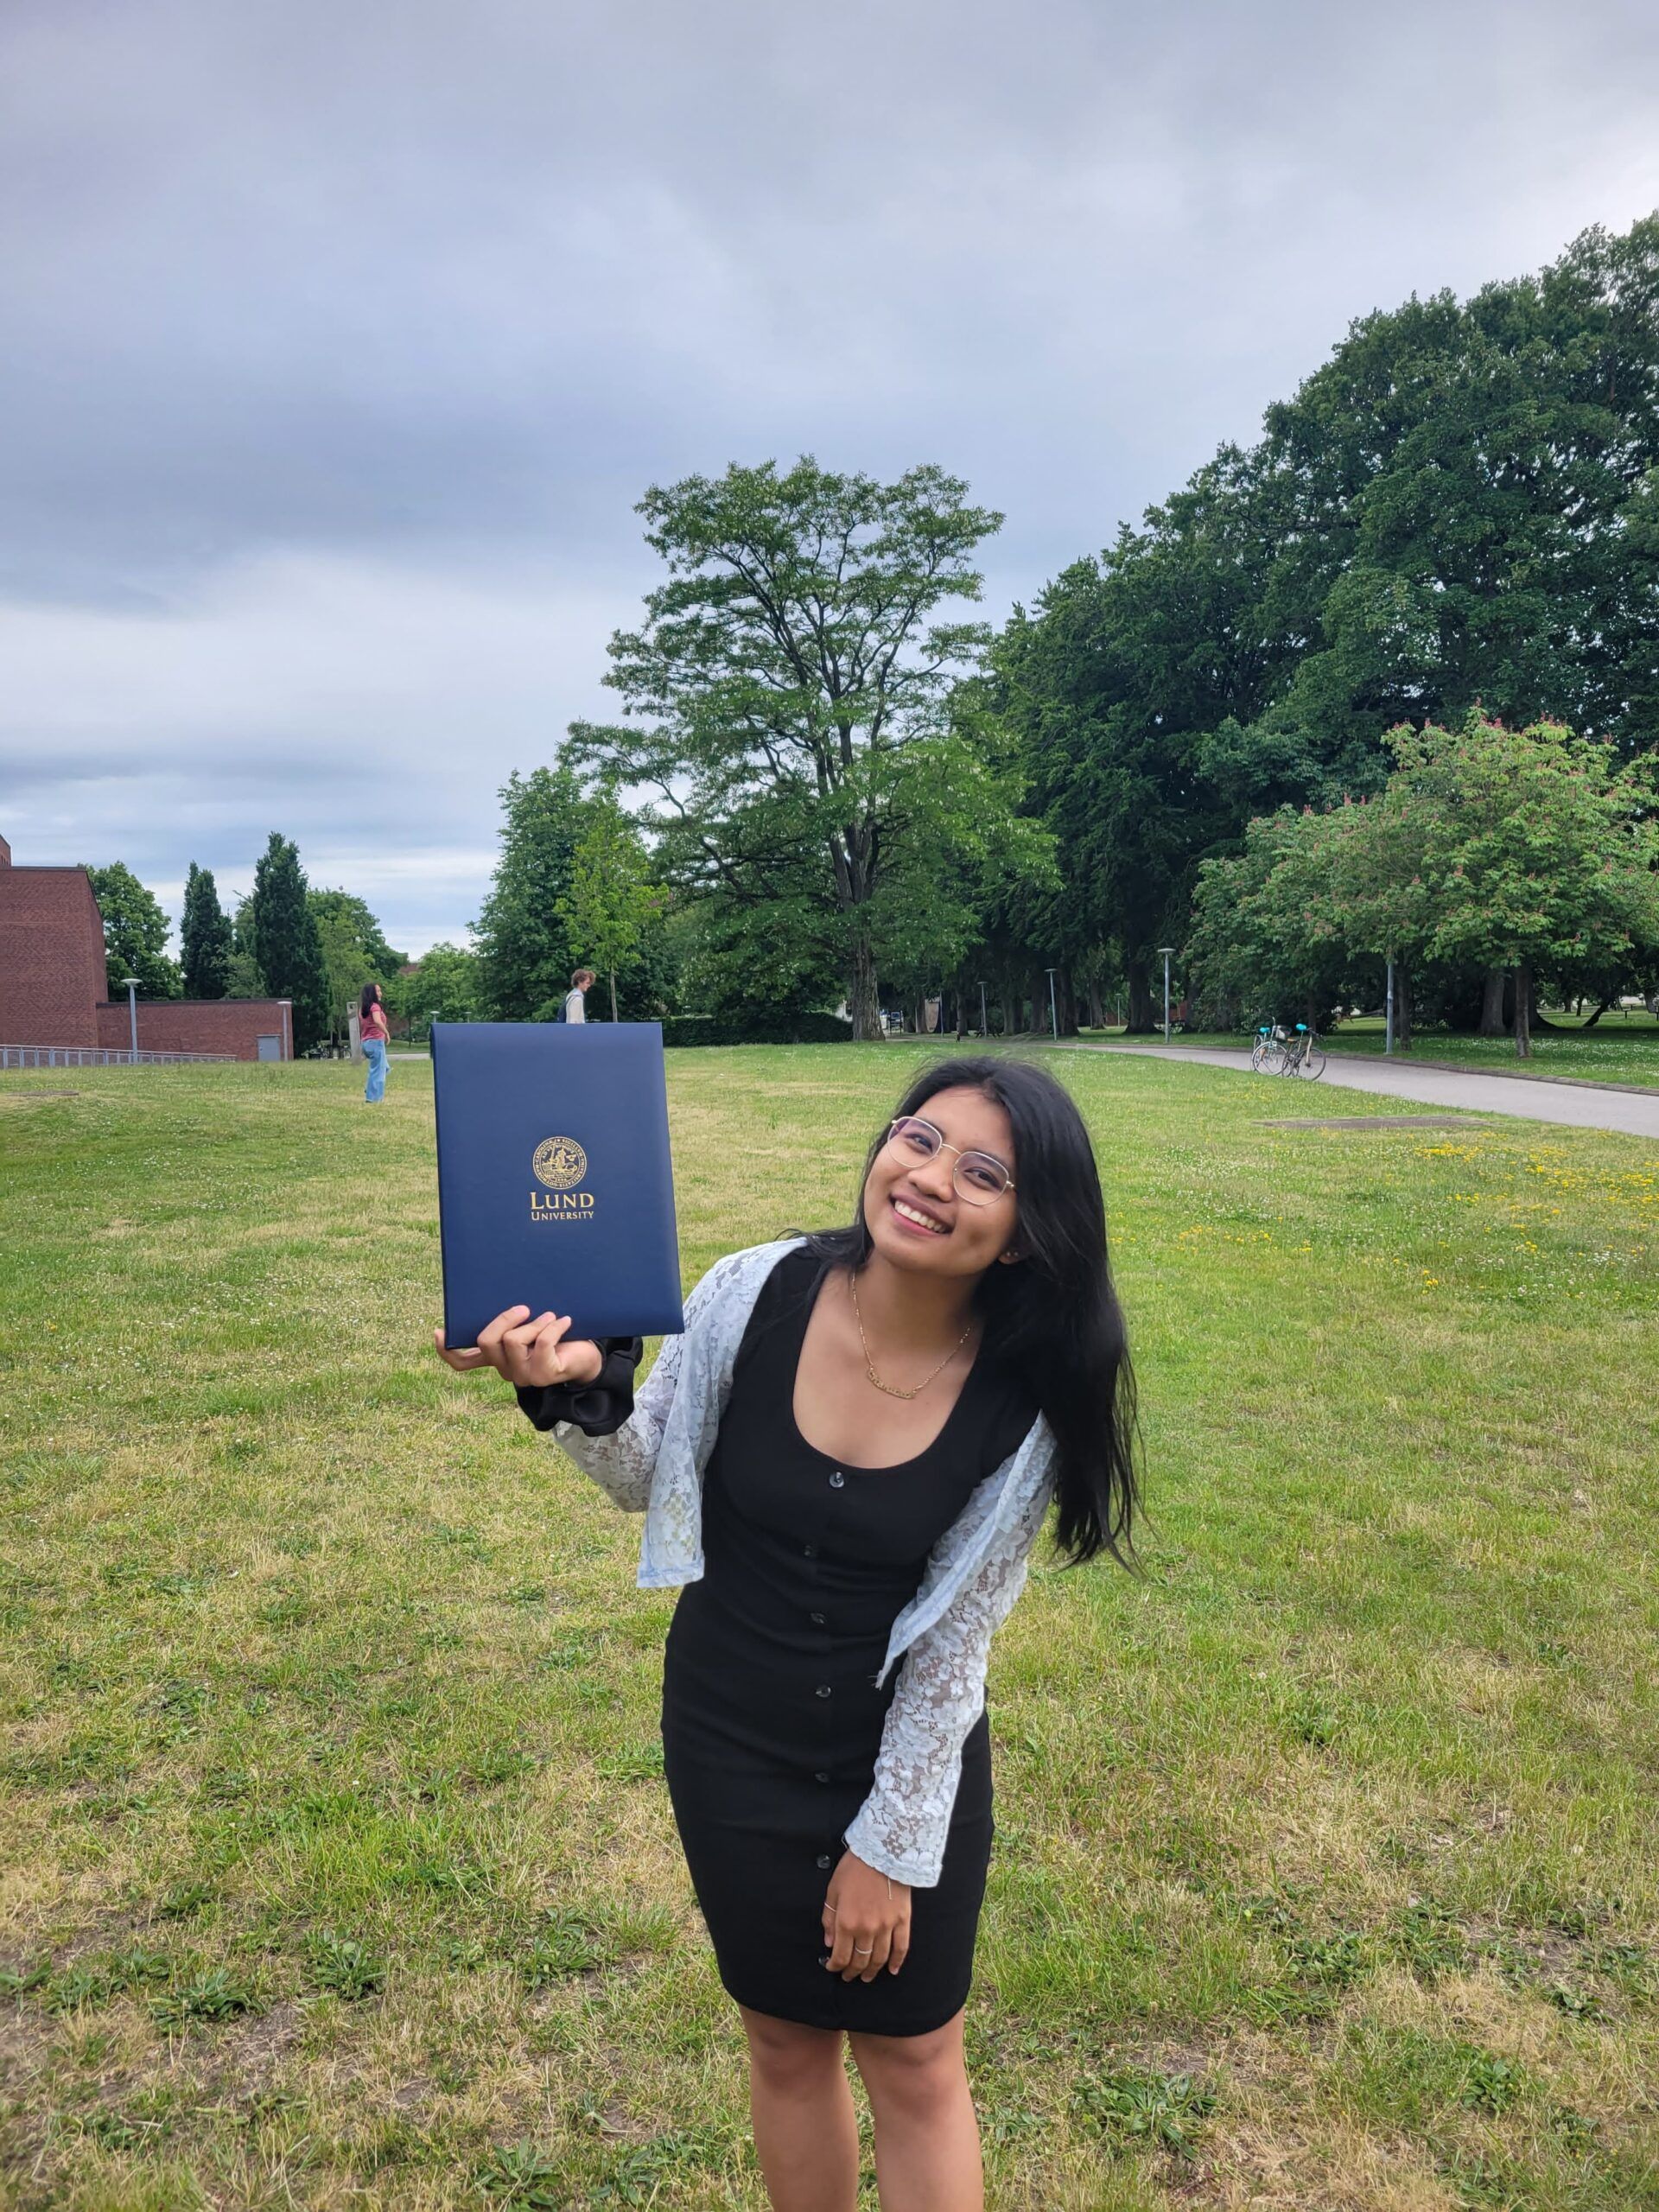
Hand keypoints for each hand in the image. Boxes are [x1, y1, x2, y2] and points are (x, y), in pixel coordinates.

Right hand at [434, 1307, 604, 1389]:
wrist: (588, 1355)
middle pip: (486, 1341)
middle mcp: (505, 1369)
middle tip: (523, 1307)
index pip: (463, 1363)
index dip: (446, 1351)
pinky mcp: (544, 1375)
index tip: (438, 1331)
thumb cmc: (556, 1334)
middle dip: (503, 1318)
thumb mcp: (529, 1323)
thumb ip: (512, 1317)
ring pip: (513, 1341)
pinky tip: (564, 1321)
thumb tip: (498, 1288)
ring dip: (534, 1322)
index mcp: (497, 1357)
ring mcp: (523, 1375)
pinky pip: (541, 1343)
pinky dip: (553, 1327)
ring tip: (550, 1316)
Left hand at [822, 1850, 910, 1980]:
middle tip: (849, 1977)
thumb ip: (829, 1918)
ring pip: (879, 1959)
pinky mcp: (903, 1921)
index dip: (835, 1966)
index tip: (832, 1968)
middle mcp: (867, 1929)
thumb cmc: (855, 1868)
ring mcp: (887, 1927)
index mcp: (847, 1922)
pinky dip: (897, 1962)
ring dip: (872, 1971)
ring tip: (867, 1977)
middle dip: (852, 1972)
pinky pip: (901, 1948)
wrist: (883, 1851)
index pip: (840, 1956)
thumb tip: (829, 1942)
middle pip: (860, 1961)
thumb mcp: (833, 1890)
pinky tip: (892, 1970)